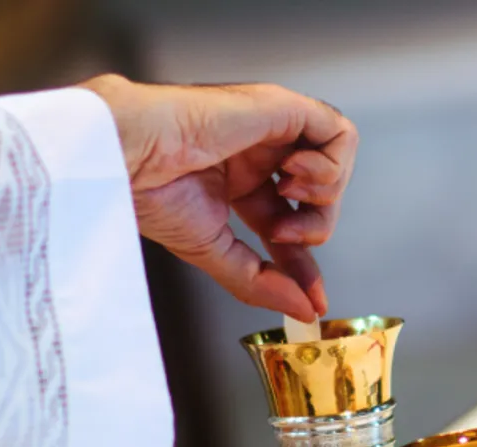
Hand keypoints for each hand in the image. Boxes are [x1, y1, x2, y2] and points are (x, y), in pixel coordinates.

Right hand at [82, 74, 358, 321]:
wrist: (135, 154)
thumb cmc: (151, 188)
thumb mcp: (214, 252)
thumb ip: (260, 283)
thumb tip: (303, 309)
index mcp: (239, 181)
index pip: (291, 224)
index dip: (305, 262)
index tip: (312, 296)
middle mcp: (260, 154)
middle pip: (321, 198)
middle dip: (314, 228)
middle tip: (282, 235)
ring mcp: (273, 130)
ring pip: (339, 164)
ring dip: (325, 194)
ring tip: (287, 196)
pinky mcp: (285, 108)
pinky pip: (341, 134)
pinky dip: (331, 164)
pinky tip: (294, 172)